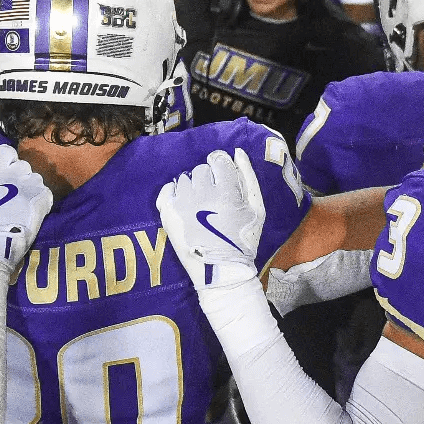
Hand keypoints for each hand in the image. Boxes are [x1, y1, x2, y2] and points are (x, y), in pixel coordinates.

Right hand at [0, 143, 51, 272]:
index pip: (5, 151)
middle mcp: (16, 173)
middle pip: (20, 165)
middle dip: (13, 176)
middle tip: (2, 195)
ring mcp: (31, 188)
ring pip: (34, 179)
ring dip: (26, 188)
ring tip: (14, 206)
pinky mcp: (42, 204)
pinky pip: (45, 194)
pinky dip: (38, 201)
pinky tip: (26, 213)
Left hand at [156, 148, 265, 291]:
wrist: (221, 271)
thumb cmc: (244, 240)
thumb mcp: (257, 208)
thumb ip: (248, 176)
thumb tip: (237, 152)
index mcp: (227, 191)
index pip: (218, 160)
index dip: (222, 168)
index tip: (223, 179)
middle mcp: (203, 193)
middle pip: (201, 169)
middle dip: (208, 179)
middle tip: (214, 199)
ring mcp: (183, 203)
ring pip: (185, 178)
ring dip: (192, 187)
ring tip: (199, 206)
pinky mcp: (168, 213)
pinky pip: (167, 189)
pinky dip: (174, 192)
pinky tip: (184, 204)